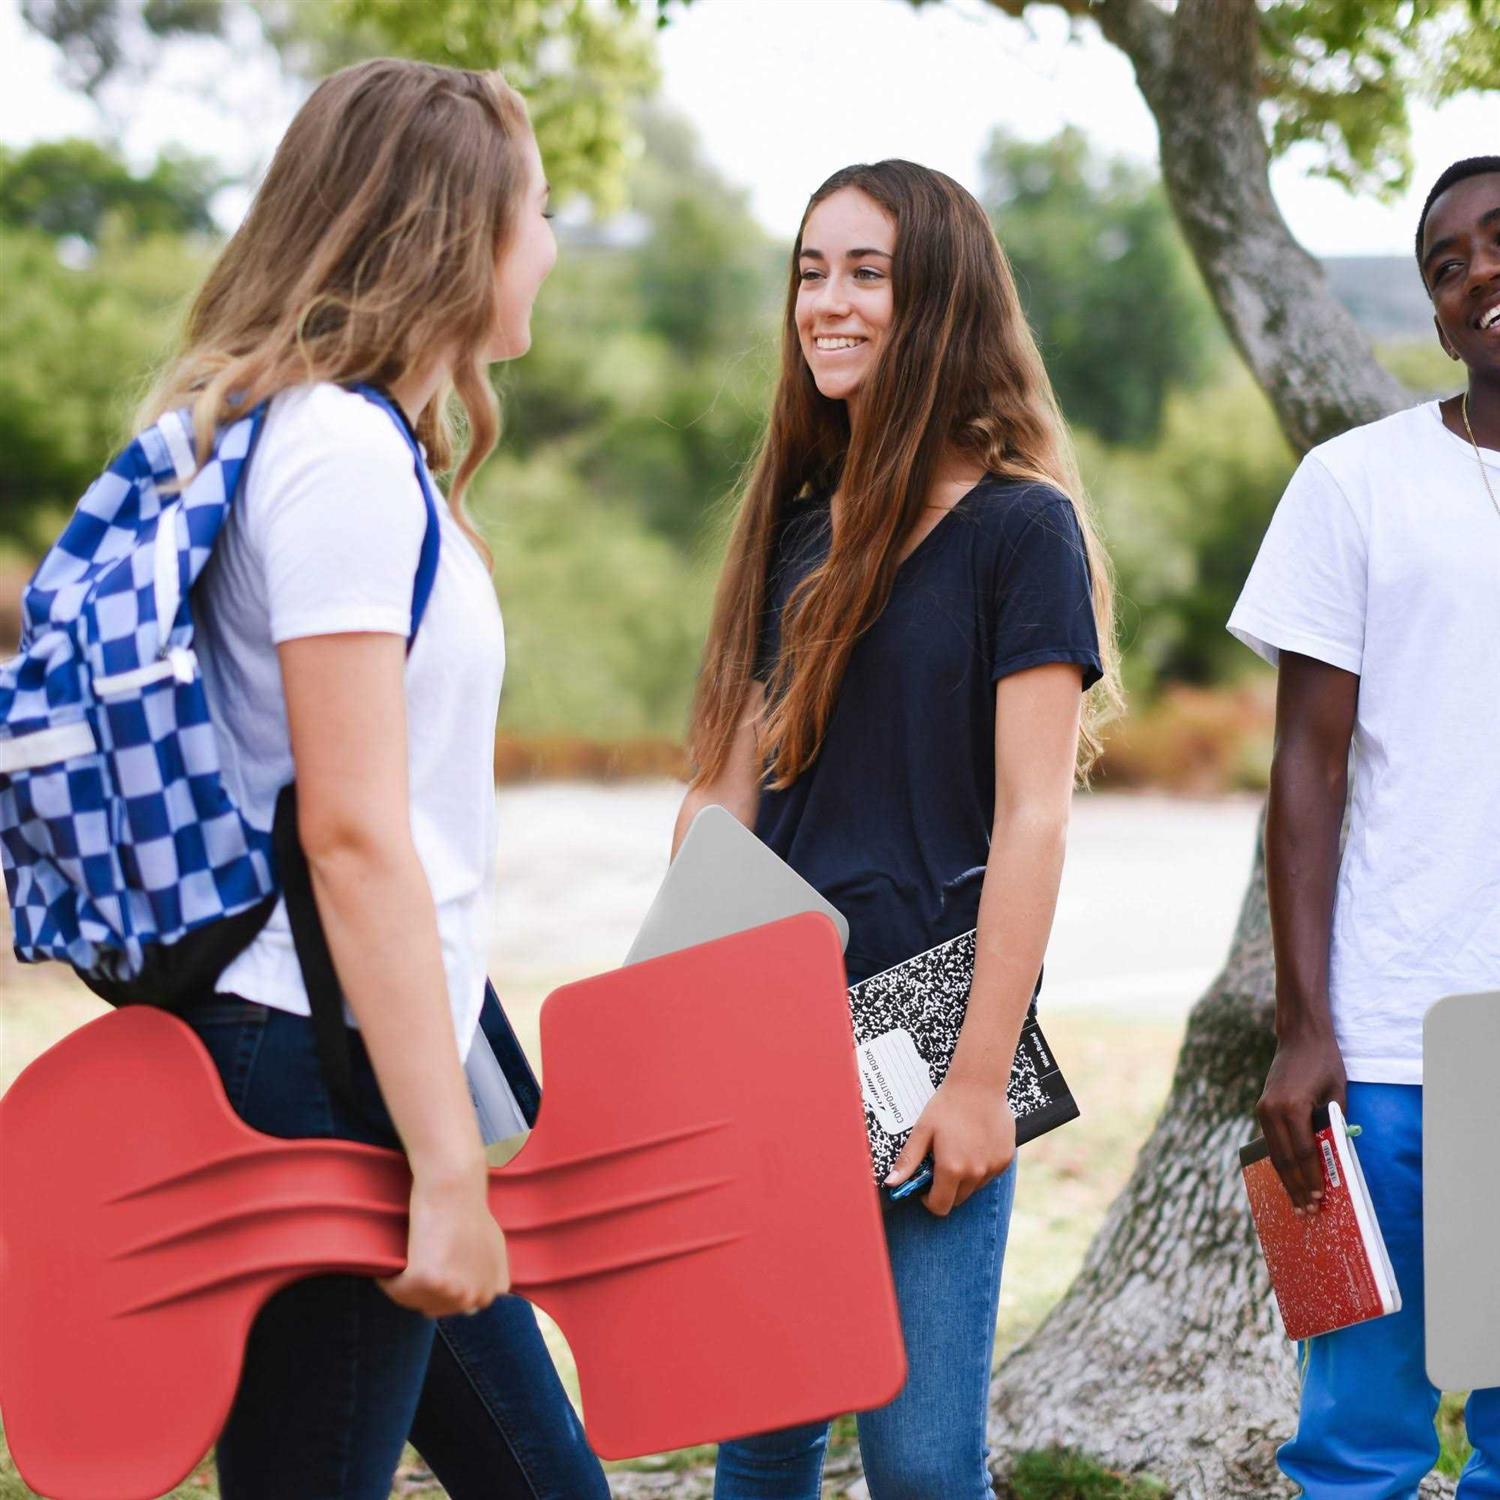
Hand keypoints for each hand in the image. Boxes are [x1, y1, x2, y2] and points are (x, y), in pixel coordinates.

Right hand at [377, 1160, 509, 1316]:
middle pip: (433, 1309)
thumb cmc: (470, 1211)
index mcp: (492, 1292)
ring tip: (411, 1254)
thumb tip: (473, 1306)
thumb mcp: (493, 1248)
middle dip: (421, 1289)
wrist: (456, 1189)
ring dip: (403, 1285)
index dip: (439, 1286)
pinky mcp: (428, 1282)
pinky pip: (396, 1290)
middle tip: (420, 1256)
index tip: (436, 1261)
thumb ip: (486, 1277)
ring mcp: (454, 1292)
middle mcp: (477, 1298)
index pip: (455, 1307)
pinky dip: (388, 1278)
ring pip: (413, 1302)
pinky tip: (398, 1257)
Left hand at [884, 1072, 1015, 1216]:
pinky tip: (975, 1145)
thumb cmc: (947, 1105)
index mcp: (952, 1169)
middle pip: (957, 1199)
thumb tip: (891, 1184)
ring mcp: (993, 1167)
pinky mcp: (1006, 1159)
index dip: (929, 1200)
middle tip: (940, 1162)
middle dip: (946, 1188)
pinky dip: (981, 1167)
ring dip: (964, 1178)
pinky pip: (989, 1174)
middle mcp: (975, 1173)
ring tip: (958, 1149)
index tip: (926, 1186)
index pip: (940, 1206)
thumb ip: (908, 1161)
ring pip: (974, 1187)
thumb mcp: (922, 1131)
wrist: (979, 1084)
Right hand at [1256, 1031, 1347, 1215]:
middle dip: (1296, 1187)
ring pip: (1274, 1153)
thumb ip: (1332, 1125)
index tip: (1318, 1199)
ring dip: (1286, 1179)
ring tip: (1296, 1202)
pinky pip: (1271, 1142)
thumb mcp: (1337, 1094)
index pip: (1304, 1152)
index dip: (1312, 1178)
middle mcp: (1272, 1110)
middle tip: (1307, 1212)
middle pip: (1285, 1158)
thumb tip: (1334, 1156)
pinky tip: (1288, 1177)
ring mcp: (1263, 1109)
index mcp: (1292, 1107)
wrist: (1300, 1037)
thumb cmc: (1325, 1062)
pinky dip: (1280, 1162)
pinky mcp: (1262, 1108)